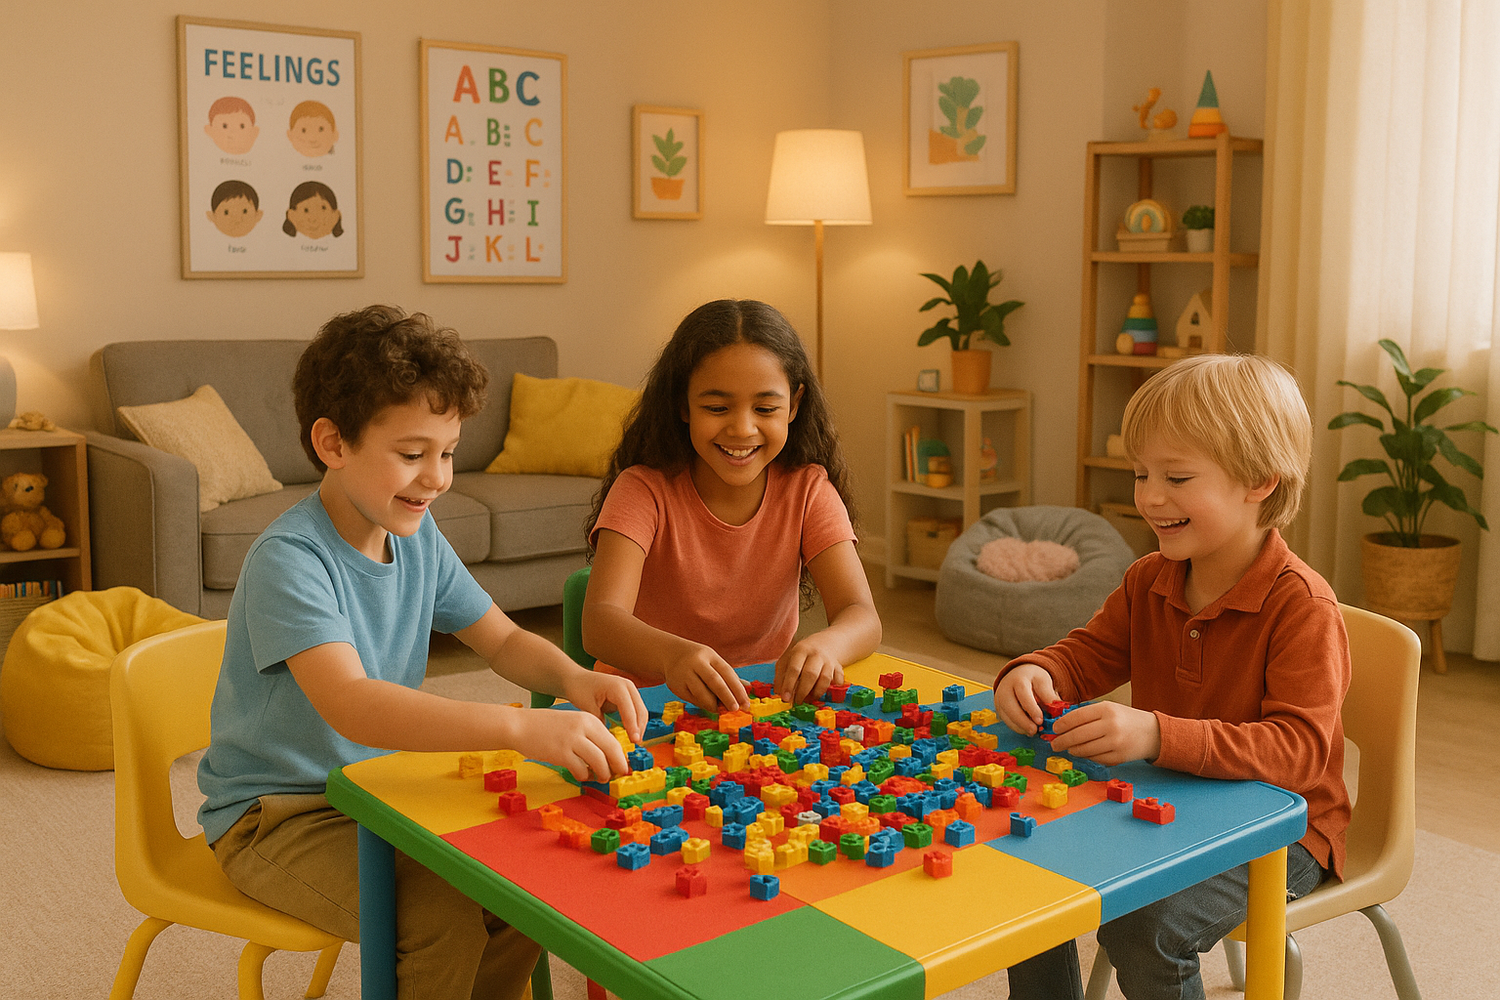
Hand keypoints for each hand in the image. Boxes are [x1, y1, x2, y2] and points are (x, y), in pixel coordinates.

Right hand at [503, 708, 629, 781]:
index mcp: (589, 719)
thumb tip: (607, 756)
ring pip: (599, 761)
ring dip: (603, 774)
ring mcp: (572, 740)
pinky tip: (581, 775)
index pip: (613, 740)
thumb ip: (589, 736)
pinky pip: (580, 769)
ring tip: (600, 778)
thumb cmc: (546, 727)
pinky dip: (583, 775)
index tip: (621, 765)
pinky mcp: (560, 753)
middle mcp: (583, 727)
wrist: (520, 725)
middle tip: (616, 775)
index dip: (620, 756)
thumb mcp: (573, 724)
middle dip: (617, 766)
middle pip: (611, 750)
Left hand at [564, 670, 646, 743]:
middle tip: (635, 744)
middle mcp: (627, 686)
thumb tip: (609, 739)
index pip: (630, 710)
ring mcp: (629, 690)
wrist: (576, 679)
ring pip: (641, 711)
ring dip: (639, 726)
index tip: (634, 741)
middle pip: (640, 710)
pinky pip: (636, 710)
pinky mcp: (628, 696)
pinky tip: (631, 733)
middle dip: (639, 728)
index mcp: (618, 686)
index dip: (633, 727)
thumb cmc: (580, 689)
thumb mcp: (588, 707)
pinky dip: (635, 722)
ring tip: (634, 741)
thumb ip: (600, 722)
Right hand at [663, 643, 749, 713]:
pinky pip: (692, 698)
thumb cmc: (699, 661)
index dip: (738, 689)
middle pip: (714, 681)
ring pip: (701, 692)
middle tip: (736, 709)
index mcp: (710, 655)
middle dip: (727, 697)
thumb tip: (748, 688)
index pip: (727, 672)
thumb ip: (729, 676)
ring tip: (720, 709)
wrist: (670, 654)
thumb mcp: (714, 662)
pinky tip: (708, 706)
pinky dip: (702, 704)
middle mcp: (696, 662)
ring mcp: (684, 673)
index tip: (746, 703)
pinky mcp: (676, 685)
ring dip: (713, 704)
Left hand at [774, 639, 843, 704]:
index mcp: (801, 651)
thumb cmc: (802, 655)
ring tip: (808, 699)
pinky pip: (838, 680)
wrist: (825, 644)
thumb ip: (781, 675)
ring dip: (816, 693)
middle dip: (803, 691)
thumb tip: (779, 693)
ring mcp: (829, 661)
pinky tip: (825, 692)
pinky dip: (833, 688)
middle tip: (797, 702)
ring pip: (825, 679)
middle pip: (811, 674)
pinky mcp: (838, 668)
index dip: (789, 685)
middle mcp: (816, 655)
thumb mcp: (787, 659)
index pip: (794, 669)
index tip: (785, 698)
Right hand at [993, 663, 1059, 735]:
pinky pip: (1006, 721)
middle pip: (1010, 707)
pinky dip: (1017, 727)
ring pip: (1007, 716)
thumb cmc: (1033, 679)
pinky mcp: (999, 708)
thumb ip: (1049, 696)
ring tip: (1033, 731)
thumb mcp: (1044, 682)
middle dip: (1023, 722)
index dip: (1031, 709)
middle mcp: (1005, 689)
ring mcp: (1000, 699)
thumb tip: (1057, 712)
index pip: (1023, 694)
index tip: (1040, 720)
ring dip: (1020, 727)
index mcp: (1018, 679)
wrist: (1018, 674)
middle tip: (1035, 731)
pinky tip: (1027, 729)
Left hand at [1049, 701, 1160, 764]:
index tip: (1055, 729)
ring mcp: (1115, 742)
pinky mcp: (1119, 757)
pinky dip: (1086, 756)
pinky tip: (1083, 753)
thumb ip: (1088, 714)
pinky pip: (1095, 758)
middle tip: (1054, 744)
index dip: (1062, 724)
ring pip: (1085, 749)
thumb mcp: (1109, 709)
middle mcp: (1110, 725)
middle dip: (1062, 741)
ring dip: (1072, 750)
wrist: (1152, 733)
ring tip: (1068, 748)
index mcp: (1106, 709)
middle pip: (1078, 735)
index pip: (1076, 717)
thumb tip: (1062, 723)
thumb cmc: (1125, 719)